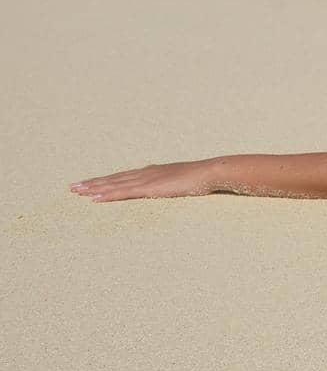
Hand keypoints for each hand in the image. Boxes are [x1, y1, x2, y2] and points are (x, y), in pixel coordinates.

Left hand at [69, 160, 214, 201]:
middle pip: (113, 178)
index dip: (105, 180)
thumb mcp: (181, 182)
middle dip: (92, 183)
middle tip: (73, 187)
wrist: (208, 172)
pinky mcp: (149, 188)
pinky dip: (107, 195)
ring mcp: (146, 179)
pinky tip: (94, 198)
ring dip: (94, 188)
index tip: (89, 183)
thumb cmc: (200, 179)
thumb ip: (170, 185)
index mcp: (151, 172)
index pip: (122, 176)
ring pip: (113, 184)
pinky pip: (123, 192)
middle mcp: (144, 173)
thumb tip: (168, 189)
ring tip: (77, 192)